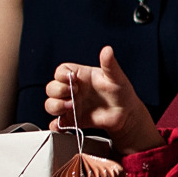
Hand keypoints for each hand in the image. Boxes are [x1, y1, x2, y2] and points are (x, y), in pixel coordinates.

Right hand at [45, 46, 163, 155]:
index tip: (71, 79)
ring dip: (56, 106)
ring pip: (51, 105)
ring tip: (71, 107)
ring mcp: (71, 105)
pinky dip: (55, 125)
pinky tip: (62, 124)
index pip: (61, 71)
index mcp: (80, 77)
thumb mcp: (116, 77)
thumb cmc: (121, 93)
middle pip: (52, 88)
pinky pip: (57, 123)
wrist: (126, 115)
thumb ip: (109, 64)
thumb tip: (107, 50)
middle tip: (72, 94)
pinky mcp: (73, 120)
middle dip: (58, 91)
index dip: (61, 75)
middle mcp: (73, 90)